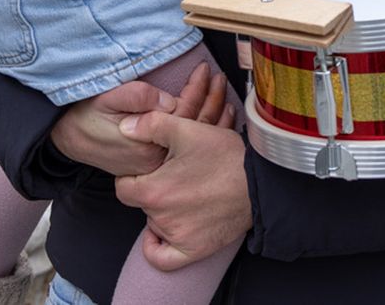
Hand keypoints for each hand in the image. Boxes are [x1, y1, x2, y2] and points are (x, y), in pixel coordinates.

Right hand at [49, 62, 234, 175]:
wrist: (65, 137)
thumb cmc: (85, 114)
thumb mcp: (108, 97)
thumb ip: (138, 98)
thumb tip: (171, 102)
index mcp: (146, 143)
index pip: (182, 115)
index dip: (197, 90)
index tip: (204, 69)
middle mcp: (155, 159)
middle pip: (194, 130)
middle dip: (211, 101)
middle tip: (220, 78)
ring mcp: (156, 165)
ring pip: (192, 141)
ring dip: (211, 116)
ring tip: (222, 94)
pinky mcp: (153, 164)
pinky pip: (183, 147)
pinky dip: (202, 130)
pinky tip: (214, 118)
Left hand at [115, 114, 250, 270]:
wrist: (261, 182)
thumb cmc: (225, 156)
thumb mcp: (186, 129)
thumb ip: (150, 125)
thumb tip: (124, 128)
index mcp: (153, 191)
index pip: (124, 186)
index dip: (134, 173)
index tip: (151, 166)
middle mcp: (160, 218)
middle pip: (141, 203)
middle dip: (152, 189)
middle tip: (174, 175)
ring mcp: (177, 237)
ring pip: (154, 223)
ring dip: (162, 210)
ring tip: (185, 191)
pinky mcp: (194, 250)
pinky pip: (163, 258)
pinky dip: (157, 247)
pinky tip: (161, 233)